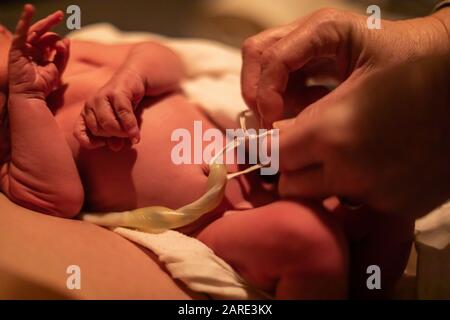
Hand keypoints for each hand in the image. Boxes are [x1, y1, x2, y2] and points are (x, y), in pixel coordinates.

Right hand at [8, 5, 68, 99]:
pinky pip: (21, 32)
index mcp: (40, 54)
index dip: (59, 40)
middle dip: (51, 22)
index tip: (67, 43)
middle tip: (61, 15)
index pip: (50, 41)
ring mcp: (23, 49)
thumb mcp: (58, 69)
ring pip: (35, 32)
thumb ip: (63, 55)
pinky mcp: (17, 49)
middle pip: (42, 33)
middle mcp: (31, 50)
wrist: (33, 95)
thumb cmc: (43, 85)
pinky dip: (24, 20)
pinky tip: (29, 10)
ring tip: (57, 16)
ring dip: (46, 23)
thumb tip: (67, 40)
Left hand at [74, 41, 184, 151]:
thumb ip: (115, 137)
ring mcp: (102, 97)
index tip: (103, 144)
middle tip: (123, 135)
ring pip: (108, 124)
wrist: (135, 79)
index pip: (79, 132)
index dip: (90, 142)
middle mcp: (91, 103)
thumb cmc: (125, 104)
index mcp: (87, 112)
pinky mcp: (117, 93)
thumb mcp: (118, 123)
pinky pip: (123, 115)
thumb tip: (115, 147)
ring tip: (130, 133)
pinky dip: (130, 127)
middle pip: (97, 130)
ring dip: (121, 133)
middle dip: (112, 136)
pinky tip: (135, 135)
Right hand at [241, 8, 449, 126]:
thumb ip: (317, 115)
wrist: (438, 64)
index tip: (273, 122)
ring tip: (289, 121)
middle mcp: (309, 35)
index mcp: (323, 29)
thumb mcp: (363, 93)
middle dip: (257, 92)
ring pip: (265, 69)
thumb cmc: (409, 70)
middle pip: (258, 54)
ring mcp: (309, 50)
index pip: (271, 56)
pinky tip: (305, 115)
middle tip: (271, 122)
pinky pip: (284, 84)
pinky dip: (285, 104)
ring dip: (270, 100)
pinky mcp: (312, 68)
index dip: (265, 93)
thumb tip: (278, 139)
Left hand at [276, 56, 449, 217]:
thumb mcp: (348, 64)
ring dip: (317, 179)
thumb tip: (272, 134)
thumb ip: (298, 99)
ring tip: (340, 150)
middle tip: (304, 144)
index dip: (267, 146)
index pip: (271, 155)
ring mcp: (376, 193)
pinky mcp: (399, 207)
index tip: (271, 140)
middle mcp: (350, 171)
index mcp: (331, 131)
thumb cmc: (409, 56)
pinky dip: (352, 188)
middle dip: (289, 165)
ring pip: (318, 198)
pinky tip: (372, 161)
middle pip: (289, 184)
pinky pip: (354, 204)